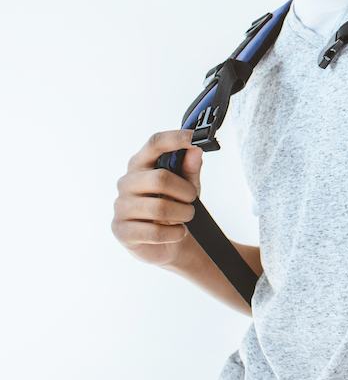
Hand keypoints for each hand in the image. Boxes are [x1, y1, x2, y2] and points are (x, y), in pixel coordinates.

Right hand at [112, 131, 202, 265]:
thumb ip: (190, 167)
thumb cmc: (175, 207)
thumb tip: (195, 149)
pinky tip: (177, 232)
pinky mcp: (121, 230)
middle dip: (185, 192)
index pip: (154, 144)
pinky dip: (174, 233)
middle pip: (160, 179)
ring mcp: (121, 206)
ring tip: (186, 216)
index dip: (175, 138)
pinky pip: (154, 232)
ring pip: (159, 207)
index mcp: (141, 164)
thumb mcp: (187, 185)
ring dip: (183, 214)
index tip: (195, 136)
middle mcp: (127, 182)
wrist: (167, 242)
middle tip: (192, 200)